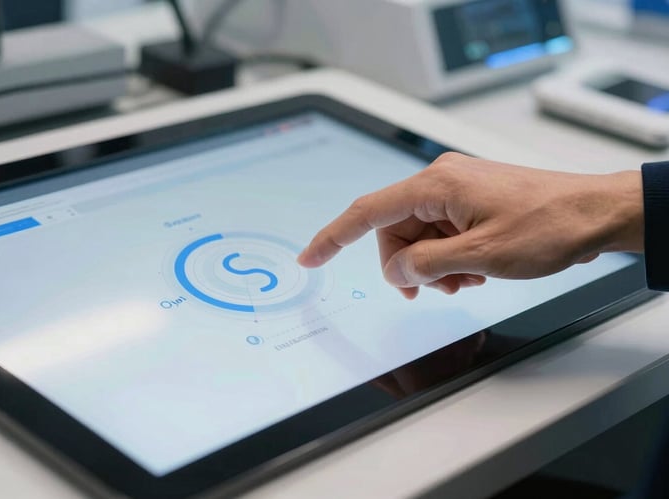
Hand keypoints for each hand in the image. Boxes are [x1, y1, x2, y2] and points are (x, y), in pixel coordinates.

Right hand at [298, 153, 643, 299]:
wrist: (595, 214)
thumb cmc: (549, 225)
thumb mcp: (479, 257)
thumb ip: (426, 265)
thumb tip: (397, 270)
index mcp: (436, 184)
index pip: (367, 211)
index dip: (333, 237)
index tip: (311, 257)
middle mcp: (442, 180)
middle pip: (395, 231)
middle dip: (407, 266)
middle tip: (431, 290)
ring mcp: (458, 189)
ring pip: (420, 236)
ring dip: (434, 266)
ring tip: (467, 280)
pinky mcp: (472, 200)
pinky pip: (442, 233)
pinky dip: (450, 257)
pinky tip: (475, 270)